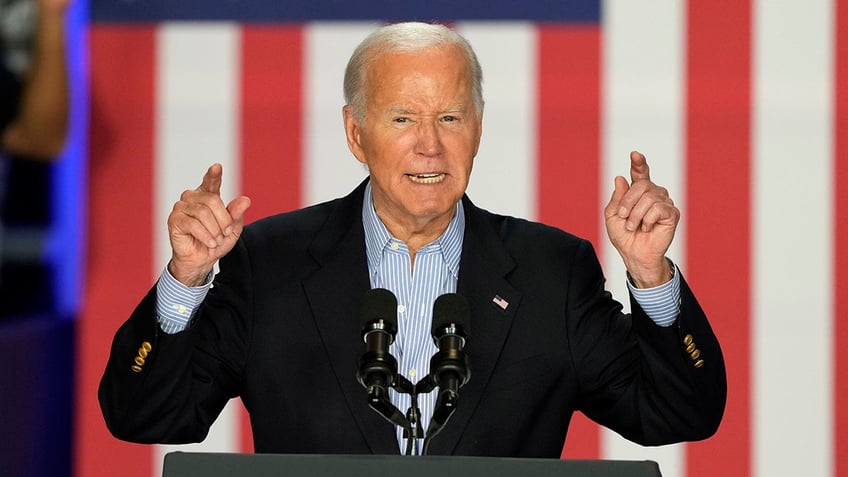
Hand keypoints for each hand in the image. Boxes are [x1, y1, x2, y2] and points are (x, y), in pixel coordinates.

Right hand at [166, 164, 250, 285]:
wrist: (202, 260)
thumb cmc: (217, 241)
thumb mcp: (232, 229)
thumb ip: (237, 214)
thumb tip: (245, 200)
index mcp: (207, 196)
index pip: (211, 182)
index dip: (214, 175)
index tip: (217, 167)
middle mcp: (192, 198)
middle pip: (212, 200)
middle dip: (224, 219)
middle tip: (226, 232)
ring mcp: (181, 207)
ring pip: (203, 212)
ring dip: (215, 230)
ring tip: (216, 240)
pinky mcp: (174, 219)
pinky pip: (193, 224)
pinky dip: (206, 236)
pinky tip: (210, 243)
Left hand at [604, 151, 678, 287]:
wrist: (634, 254)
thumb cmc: (623, 235)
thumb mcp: (612, 215)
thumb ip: (616, 197)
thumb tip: (620, 177)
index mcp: (638, 192)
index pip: (640, 173)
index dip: (638, 163)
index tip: (635, 154)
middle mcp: (653, 194)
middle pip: (641, 184)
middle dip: (628, 202)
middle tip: (623, 217)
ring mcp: (664, 202)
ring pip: (649, 197)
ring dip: (635, 215)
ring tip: (634, 226)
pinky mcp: (672, 213)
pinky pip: (658, 208)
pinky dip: (647, 220)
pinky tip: (647, 228)